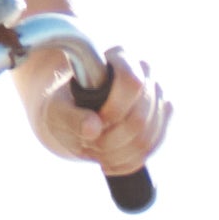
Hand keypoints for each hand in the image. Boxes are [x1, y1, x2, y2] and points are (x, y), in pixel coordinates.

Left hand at [20, 40, 171, 174]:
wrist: (76, 114)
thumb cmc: (64, 106)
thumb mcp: (57, 110)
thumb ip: (71, 117)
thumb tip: (93, 128)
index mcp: (119, 58)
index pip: (132, 82)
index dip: (114, 110)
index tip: (93, 123)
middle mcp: (145, 73)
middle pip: (139, 119)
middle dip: (110, 140)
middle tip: (87, 144)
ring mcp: (157, 97)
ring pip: (145, 138)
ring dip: (116, 153)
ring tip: (95, 151)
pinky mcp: (161, 120)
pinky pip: (151, 147)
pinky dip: (127, 161)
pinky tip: (109, 161)